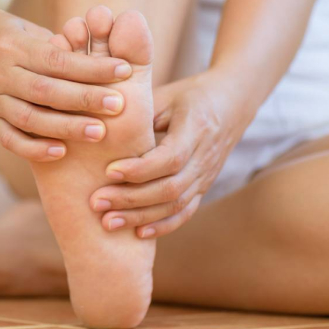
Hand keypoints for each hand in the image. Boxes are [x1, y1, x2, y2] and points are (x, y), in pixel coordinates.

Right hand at [0, 0, 132, 161]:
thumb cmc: (2, 31)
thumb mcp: (26, 27)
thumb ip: (56, 46)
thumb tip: (97, 57)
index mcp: (11, 46)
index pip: (57, 60)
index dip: (92, 67)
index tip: (124, 71)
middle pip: (46, 91)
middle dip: (85, 99)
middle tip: (119, 105)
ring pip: (30, 118)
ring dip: (66, 127)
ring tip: (98, 132)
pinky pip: (9, 139)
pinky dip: (34, 148)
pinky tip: (61, 152)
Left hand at [89, 70, 252, 237]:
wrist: (232, 102)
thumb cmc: (189, 95)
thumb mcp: (166, 95)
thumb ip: (140, 114)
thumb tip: (102, 130)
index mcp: (196, 128)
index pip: (170, 158)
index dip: (139, 170)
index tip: (108, 171)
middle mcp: (204, 157)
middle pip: (170, 188)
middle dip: (130, 199)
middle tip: (96, 202)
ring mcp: (206, 176)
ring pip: (176, 205)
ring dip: (140, 217)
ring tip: (107, 222)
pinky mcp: (203, 187)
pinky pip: (185, 212)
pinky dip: (162, 226)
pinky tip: (138, 233)